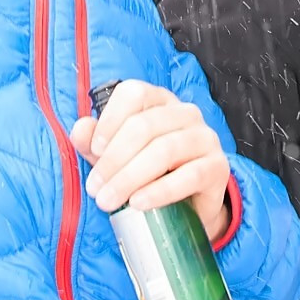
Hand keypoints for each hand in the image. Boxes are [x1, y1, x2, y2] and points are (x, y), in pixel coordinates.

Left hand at [69, 81, 231, 242]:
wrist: (188, 206)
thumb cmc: (148, 174)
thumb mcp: (116, 156)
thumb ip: (94, 142)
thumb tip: (80, 129)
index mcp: (159, 100)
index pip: (134, 93)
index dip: (110, 119)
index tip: (94, 149)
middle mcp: (185, 112)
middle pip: (144, 125)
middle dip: (113, 159)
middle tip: (95, 189)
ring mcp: (205, 137)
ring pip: (164, 150)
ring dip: (129, 177)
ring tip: (108, 201)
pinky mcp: (218, 167)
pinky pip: (189, 176)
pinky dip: (160, 191)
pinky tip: (139, 203)